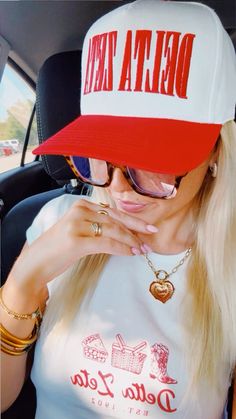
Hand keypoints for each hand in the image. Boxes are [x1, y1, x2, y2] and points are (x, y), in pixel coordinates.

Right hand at [8, 199, 157, 295]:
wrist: (35, 264)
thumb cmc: (58, 249)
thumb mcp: (78, 230)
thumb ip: (96, 225)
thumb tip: (122, 229)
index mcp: (81, 206)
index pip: (113, 211)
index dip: (132, 220)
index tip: (147, 227)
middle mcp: (79, 211)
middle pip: (115, 218)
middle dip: (136, 227)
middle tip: (152, 234)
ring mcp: (77, 225)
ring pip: (113, 230)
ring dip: (131, 240)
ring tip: (143, 249)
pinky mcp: (76, 241)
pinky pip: (106, 243)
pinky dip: (122, 248)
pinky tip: (131, 253)